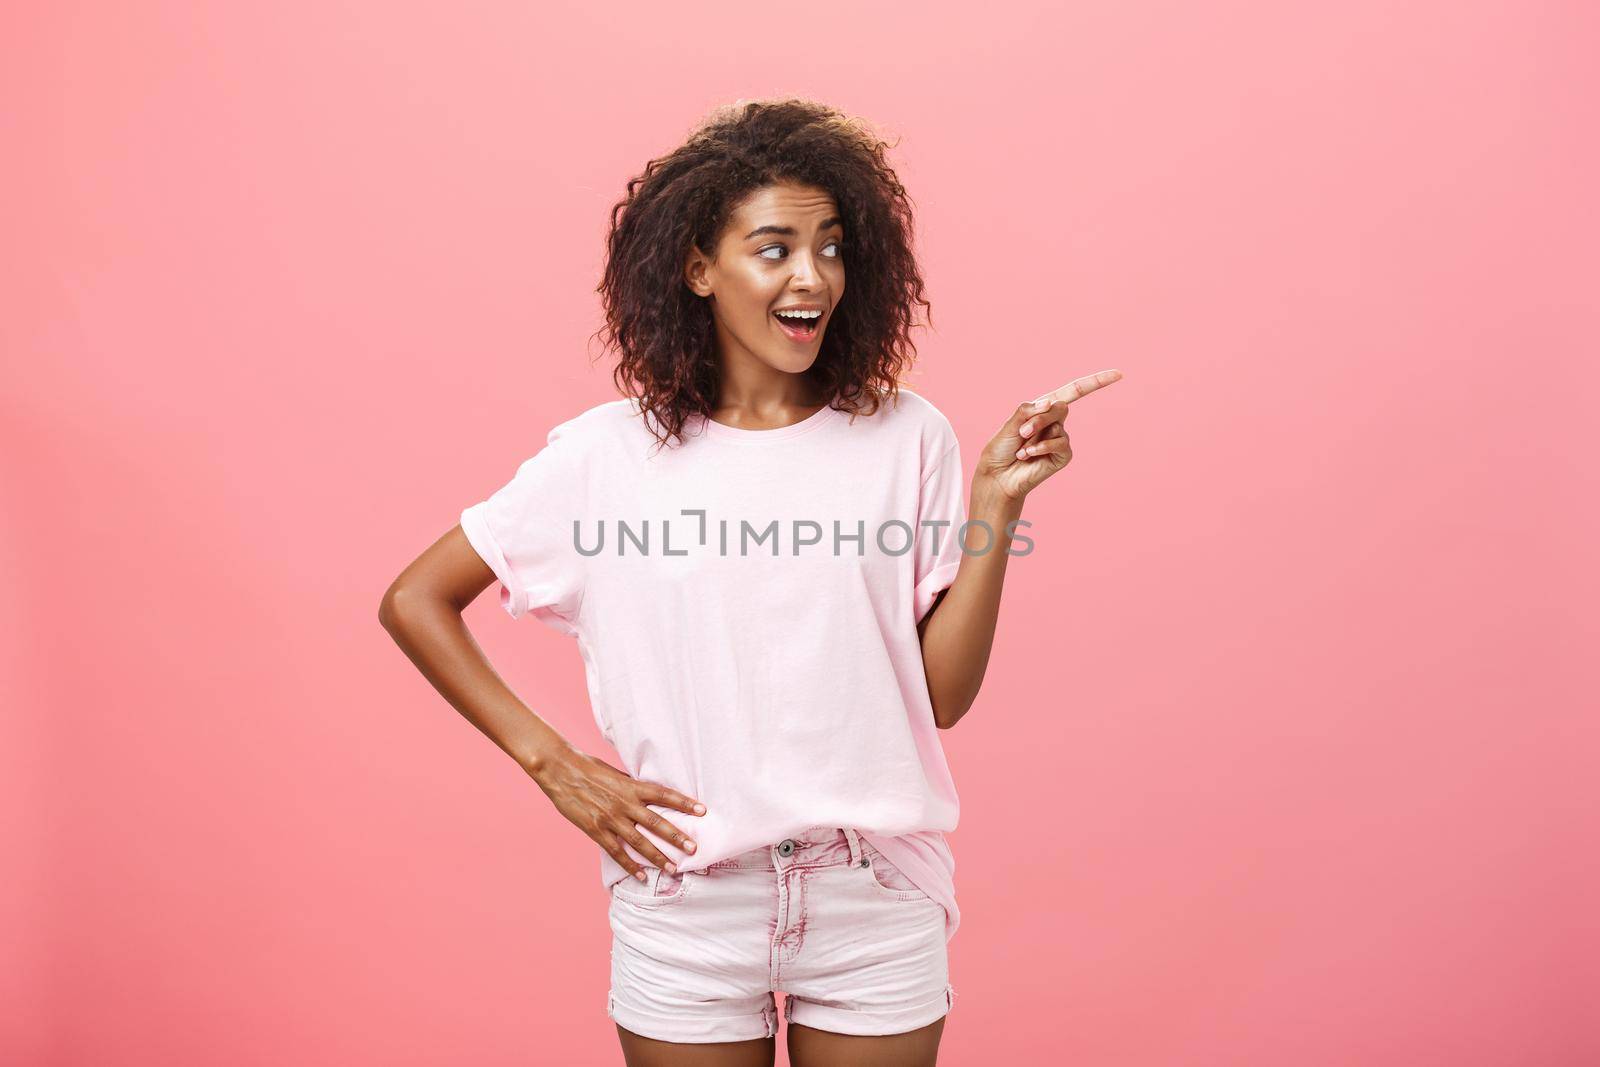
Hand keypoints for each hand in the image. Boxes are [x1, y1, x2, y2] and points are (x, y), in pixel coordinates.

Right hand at [528, 743, 706, 882]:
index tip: (702, 810)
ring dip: (657, 856)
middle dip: (676, 837)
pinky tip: (641, 875)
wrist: (560, 770)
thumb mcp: (616, 774)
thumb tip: (652, 796)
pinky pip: (616, 851)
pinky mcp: (596, 830)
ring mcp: (610, 818)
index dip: (684, 802)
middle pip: (656, 822)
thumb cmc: (589, 768)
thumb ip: (633, 787)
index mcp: (631, 786)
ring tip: (673, 868)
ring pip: (639, 841)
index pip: (664, 794)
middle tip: (694, 849)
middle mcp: (624, 803)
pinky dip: (629, 865)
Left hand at [976, 370, 1123, 501]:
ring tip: (1022, 449)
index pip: (1074, 391)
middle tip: (1022, 432)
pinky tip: (1029, 455)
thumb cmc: (1002, 449)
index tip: (1118, 374)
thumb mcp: (1011, 423)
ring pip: (1057, 425)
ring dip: (1035, 435)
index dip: (1096, 382)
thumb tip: (1050, 402)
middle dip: (1039, 418)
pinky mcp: (1063, 456)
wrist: (999, 476)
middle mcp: (1054, 422)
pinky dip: (1043, 447)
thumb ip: (1029, 410)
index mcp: (1043, 408)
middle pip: (1061, 406)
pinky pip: (1060, 444)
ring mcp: (1060, 439)